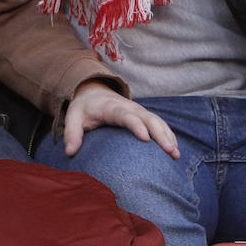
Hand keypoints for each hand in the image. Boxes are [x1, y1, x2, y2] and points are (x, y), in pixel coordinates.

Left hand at [62, 80, 179, 158]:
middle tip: (169, 151)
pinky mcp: (144, 116)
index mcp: (111, 107)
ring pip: (157, 121)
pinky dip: (169, 134)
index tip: (145, 138)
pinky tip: (175, 149)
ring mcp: (138, 111)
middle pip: (148, 118)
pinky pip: (160, 124)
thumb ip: (71, 132)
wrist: (93, 92)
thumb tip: (70, 152)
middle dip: (160, 133)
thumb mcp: (73, 116)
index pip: (125, 115)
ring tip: (175, 154)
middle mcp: (129, 107)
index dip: (135, 125)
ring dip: (168, 136)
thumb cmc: (84, 108)